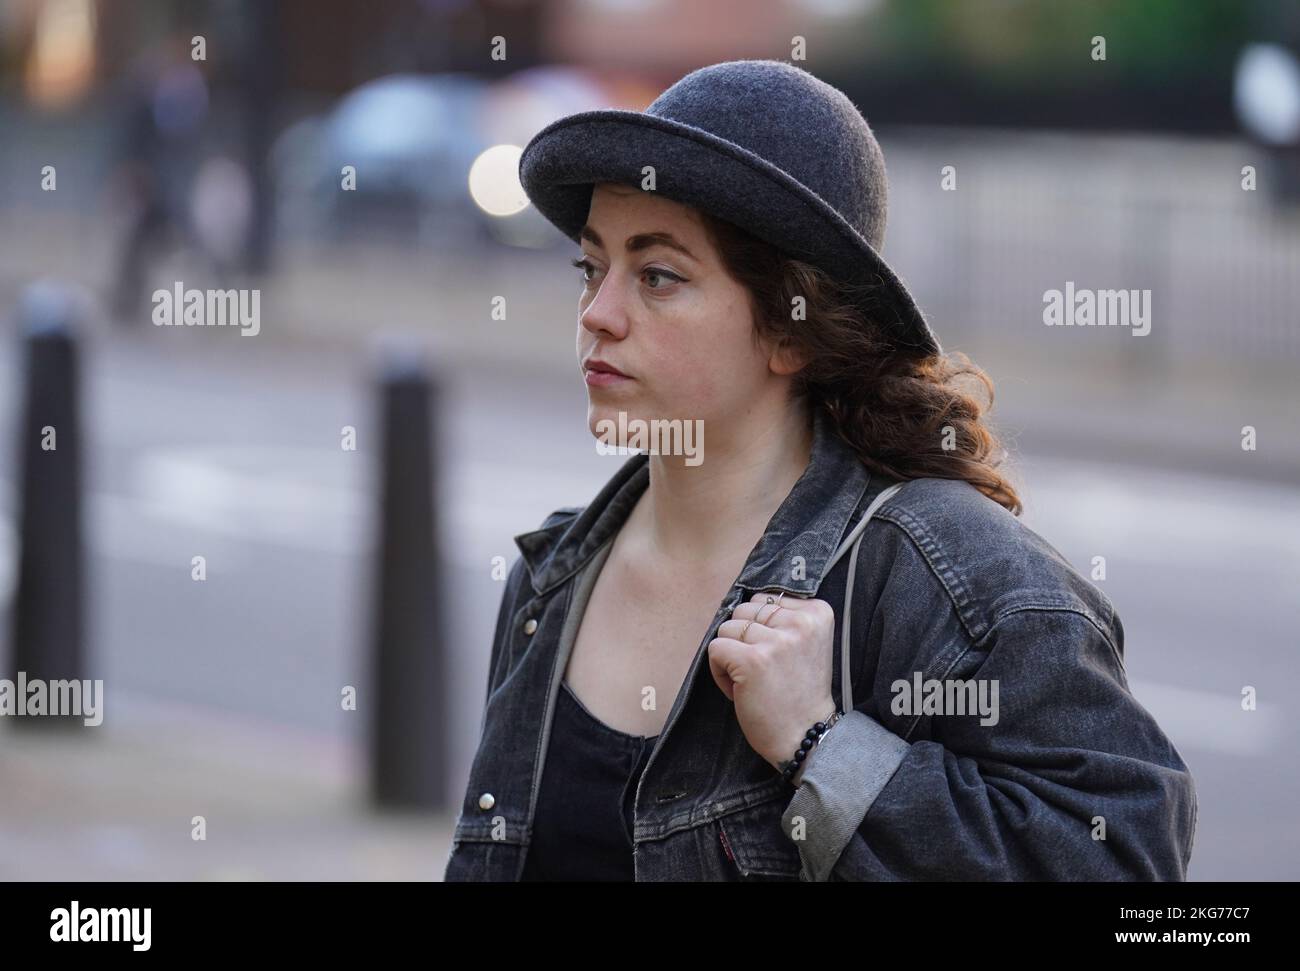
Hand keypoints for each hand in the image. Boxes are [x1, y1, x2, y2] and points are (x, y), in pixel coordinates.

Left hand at [707, 591, 837, 771]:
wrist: (806, 737)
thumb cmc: (799, 693)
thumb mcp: (806, 645)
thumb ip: (784, 620)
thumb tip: (740, 604)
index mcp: (818, 613)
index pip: (766, 599)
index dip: (762, 629)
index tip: (778, 657)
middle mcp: (801, 622)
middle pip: (744, 610)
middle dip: (744, 640)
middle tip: (763, 672)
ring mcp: (776, 641)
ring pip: (727, 628)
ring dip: (731, 656)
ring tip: (752, 681)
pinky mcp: (752, 660)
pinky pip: (715, 648)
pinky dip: (719, 672)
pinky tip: (739, 689)